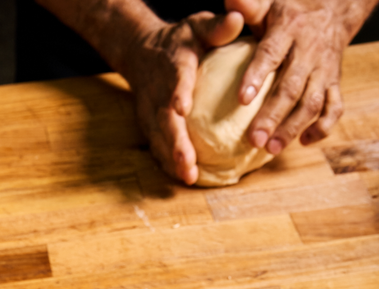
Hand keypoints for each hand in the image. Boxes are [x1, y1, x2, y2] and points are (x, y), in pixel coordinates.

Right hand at [121, 9, 244, 183]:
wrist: (141, 53)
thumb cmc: (180, 42)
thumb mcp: (197, 27)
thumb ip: (217, 27)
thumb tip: (237, 19)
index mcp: (174, 66)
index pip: (175, 80)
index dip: (177, 93)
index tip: (181, 108)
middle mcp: (159, 92)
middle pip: (165, 120)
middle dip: (176, 142)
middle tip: (188, 163)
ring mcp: (150, 112)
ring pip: (159, 139)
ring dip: (172, 159)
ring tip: (188, 177)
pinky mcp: (148, 127)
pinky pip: (158, 147)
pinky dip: (169, 163)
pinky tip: (184, 178)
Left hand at [227, 0, 377, 152]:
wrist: (334, 8)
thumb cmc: (288, 13)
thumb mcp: (268, 4)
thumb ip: (248, 6)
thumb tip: (230, 1)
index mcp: (289, 30)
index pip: (271, 54)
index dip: (257, 75)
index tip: (241, 99)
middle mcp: (309, 51)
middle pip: (291, 87)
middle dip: (272, 116)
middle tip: (254, 140)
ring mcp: (324, 69)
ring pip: (312, 103)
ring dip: (293, 128)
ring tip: (271, 149)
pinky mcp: (335, 83)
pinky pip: (335, 107)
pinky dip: (322, 127)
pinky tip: (303, 142)